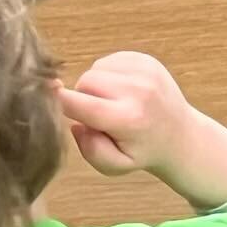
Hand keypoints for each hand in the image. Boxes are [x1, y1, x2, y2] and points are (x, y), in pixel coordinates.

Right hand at [59, 51, 190, 177]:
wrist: (180, 134)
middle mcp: (137, 90)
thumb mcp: (116, 167)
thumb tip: (75, 124)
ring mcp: (145, 70)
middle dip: (82, 97)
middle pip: (84, 81)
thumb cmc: (144, 152)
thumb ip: (91, 150)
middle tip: (96, 115)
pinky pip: (108, 60)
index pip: (78, 103)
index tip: (46, 101)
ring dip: (95, 85)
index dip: (58, 101)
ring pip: (95, 68)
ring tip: (111, 103)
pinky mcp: (147, 59)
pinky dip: (107, 74)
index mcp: (127, 119)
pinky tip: (120, 90)